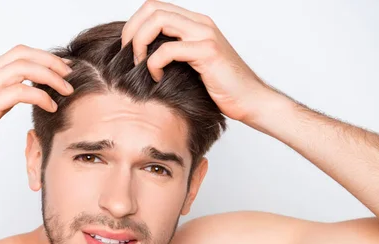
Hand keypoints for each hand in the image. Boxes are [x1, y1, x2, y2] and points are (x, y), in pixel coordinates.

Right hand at [0, 45, 73, 185]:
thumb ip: (1, 103)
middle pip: (21, 54)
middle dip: (50, 61)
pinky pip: (19, 92)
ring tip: (66, 90)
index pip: (16, 55)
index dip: (41, 57)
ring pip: (22, 68)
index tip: (61, 70)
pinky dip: (40, 96)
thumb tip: (19, 98)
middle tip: (69, 75)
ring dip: (50, 76)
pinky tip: (50, 107)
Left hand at [121, 0, 272, 122]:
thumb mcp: (189, 65)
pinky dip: (154, 64)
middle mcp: (199, 23)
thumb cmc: (220, 88)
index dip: (134, 25)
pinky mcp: (207, 52)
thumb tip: (139, 56)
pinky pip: (167, 50)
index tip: (128, 50)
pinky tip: (157, 78)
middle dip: (132, 32)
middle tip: (129, 57)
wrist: (250, 100)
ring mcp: (204, 34)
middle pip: (152, 8)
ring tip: (140, 65)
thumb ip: (170, 54)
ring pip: (158, 21)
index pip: (154, 7)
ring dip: (140, 44)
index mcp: (194, 23)